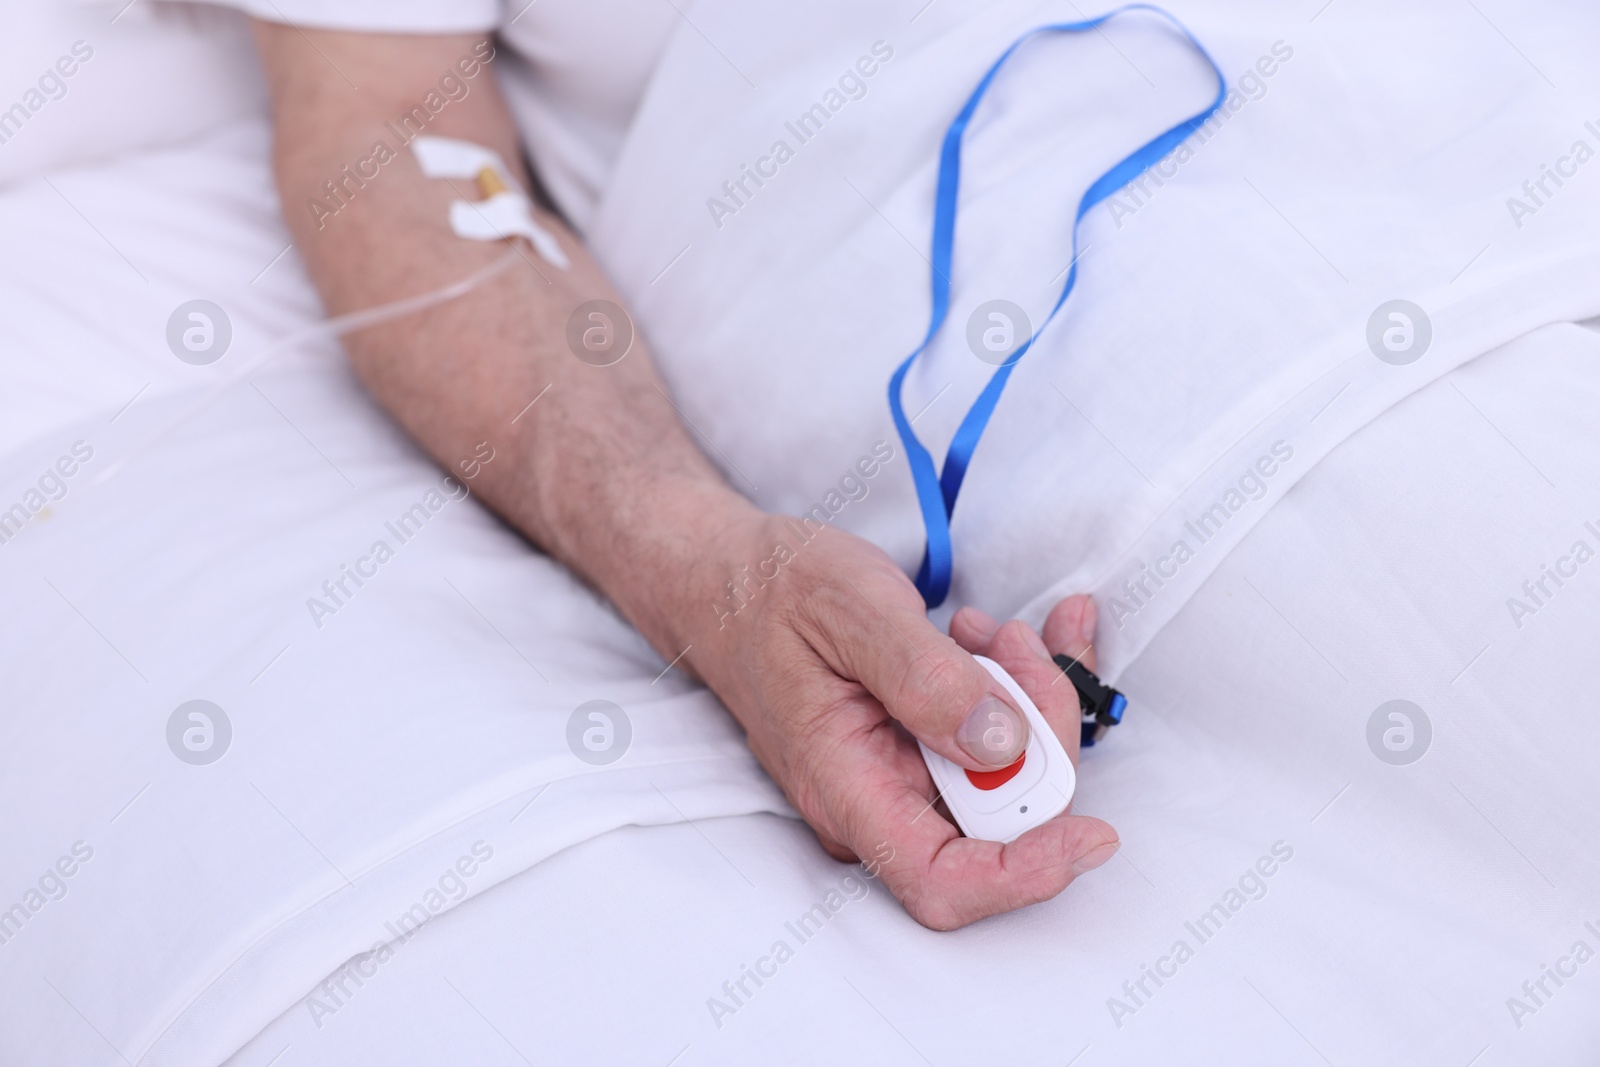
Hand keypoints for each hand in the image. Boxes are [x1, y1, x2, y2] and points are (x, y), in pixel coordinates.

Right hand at [677, 511, 1119, 929]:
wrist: (732, 580)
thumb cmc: (772, 592)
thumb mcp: (852, 611)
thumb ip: (926, 680)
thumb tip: (1002, 745)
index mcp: (846, 787)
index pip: (942, 882)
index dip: (1027, 873)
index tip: (1091, 833)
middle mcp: (880, 800)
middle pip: (1003, 821)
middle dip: (1040, 733)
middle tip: (1017, 644)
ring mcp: (904, 777)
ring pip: (1013, 777)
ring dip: (1031, 699)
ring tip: (989, 629)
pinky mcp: (925, 748)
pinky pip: (1001, 743)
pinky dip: (1024, 688)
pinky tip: (1006, 637)